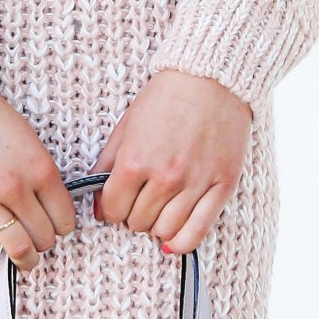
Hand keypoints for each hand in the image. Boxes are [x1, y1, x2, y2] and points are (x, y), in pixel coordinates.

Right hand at [0, 72, 76, 270]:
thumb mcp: (25, 137)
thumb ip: (37, 172)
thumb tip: (46, 208)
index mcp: (38, 166)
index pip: (65, 218)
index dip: (60, 227)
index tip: (52, 227)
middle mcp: (14, 186)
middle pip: (43, 237)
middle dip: (42, 244)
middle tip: (34, 241)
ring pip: (16, 249)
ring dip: (22, 259)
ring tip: (18, 256)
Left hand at [94, 70, 251, 256]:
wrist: (212, 76)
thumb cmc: (166, 96)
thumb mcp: (126, 125)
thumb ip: (107, 164)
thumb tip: (96, 204)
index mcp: (135, 160)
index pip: (112, 209)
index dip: (110, 209)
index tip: (117, 202)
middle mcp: (165, 177)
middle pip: (137, 223)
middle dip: (133, 215)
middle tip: (139, 201)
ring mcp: (196, 183)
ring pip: (165, 230)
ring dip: (156, 226)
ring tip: (158, 210)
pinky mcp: (222, 186)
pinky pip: (198, 231)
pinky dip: (181, 242)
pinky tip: (173, 239)